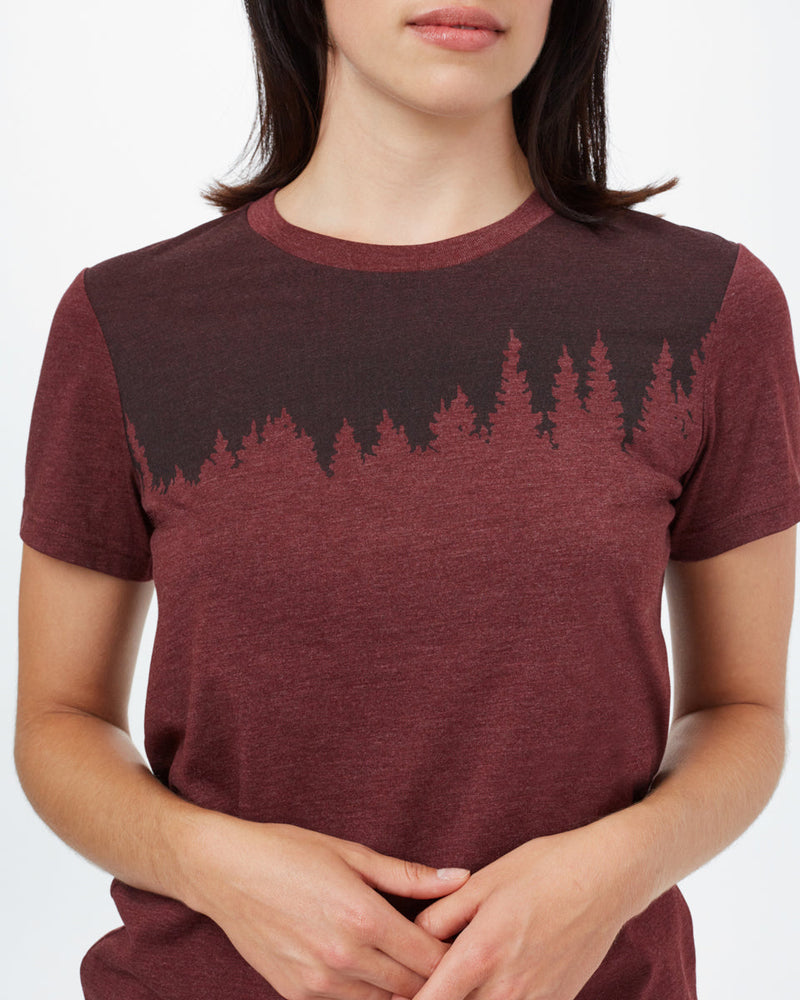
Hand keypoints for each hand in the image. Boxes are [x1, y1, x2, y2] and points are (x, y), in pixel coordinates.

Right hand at [182, 814, 470, 999]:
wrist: (224, 872)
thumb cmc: (288, 852)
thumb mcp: (351, 854)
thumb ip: (409, 875)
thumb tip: (459, 877)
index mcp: (363, 916)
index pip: (430, 958)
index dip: (456, 957)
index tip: (468, 947)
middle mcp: (343, 956)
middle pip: (413, 988)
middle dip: (437, 979)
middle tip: (452, 963)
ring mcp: (318, 982)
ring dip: (403, 992)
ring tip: (415, 970)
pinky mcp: (297, 995)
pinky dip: (369, 997)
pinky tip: (376, 975)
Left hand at [393, 825, 633, 999]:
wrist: (608, 876)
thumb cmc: (544, 868)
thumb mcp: (484, 881)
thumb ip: (441, 915)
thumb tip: (410, 938)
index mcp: (481, 953)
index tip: (391, 995)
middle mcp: (508, 987)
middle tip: (419, 985)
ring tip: (455, 984)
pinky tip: (489, 986)